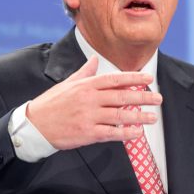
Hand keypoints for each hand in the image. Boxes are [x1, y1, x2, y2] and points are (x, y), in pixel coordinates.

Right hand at [26, 55, 161, 149]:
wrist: (34, 125)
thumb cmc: (51, 104)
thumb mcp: (67, 84)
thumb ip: (84, 73)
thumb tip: (94, 59)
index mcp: (86, 85)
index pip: (115, 79)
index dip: (134, 79)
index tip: (149, 79)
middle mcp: (89, 99)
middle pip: (122, 97)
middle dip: (143, 98)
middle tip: (158, 99)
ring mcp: (89, 117)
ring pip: (120, 115)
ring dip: (139, 117)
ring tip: (153, 118)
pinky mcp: (87, 133)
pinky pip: (111, 133)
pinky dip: (125, 133)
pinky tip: (137, 133)